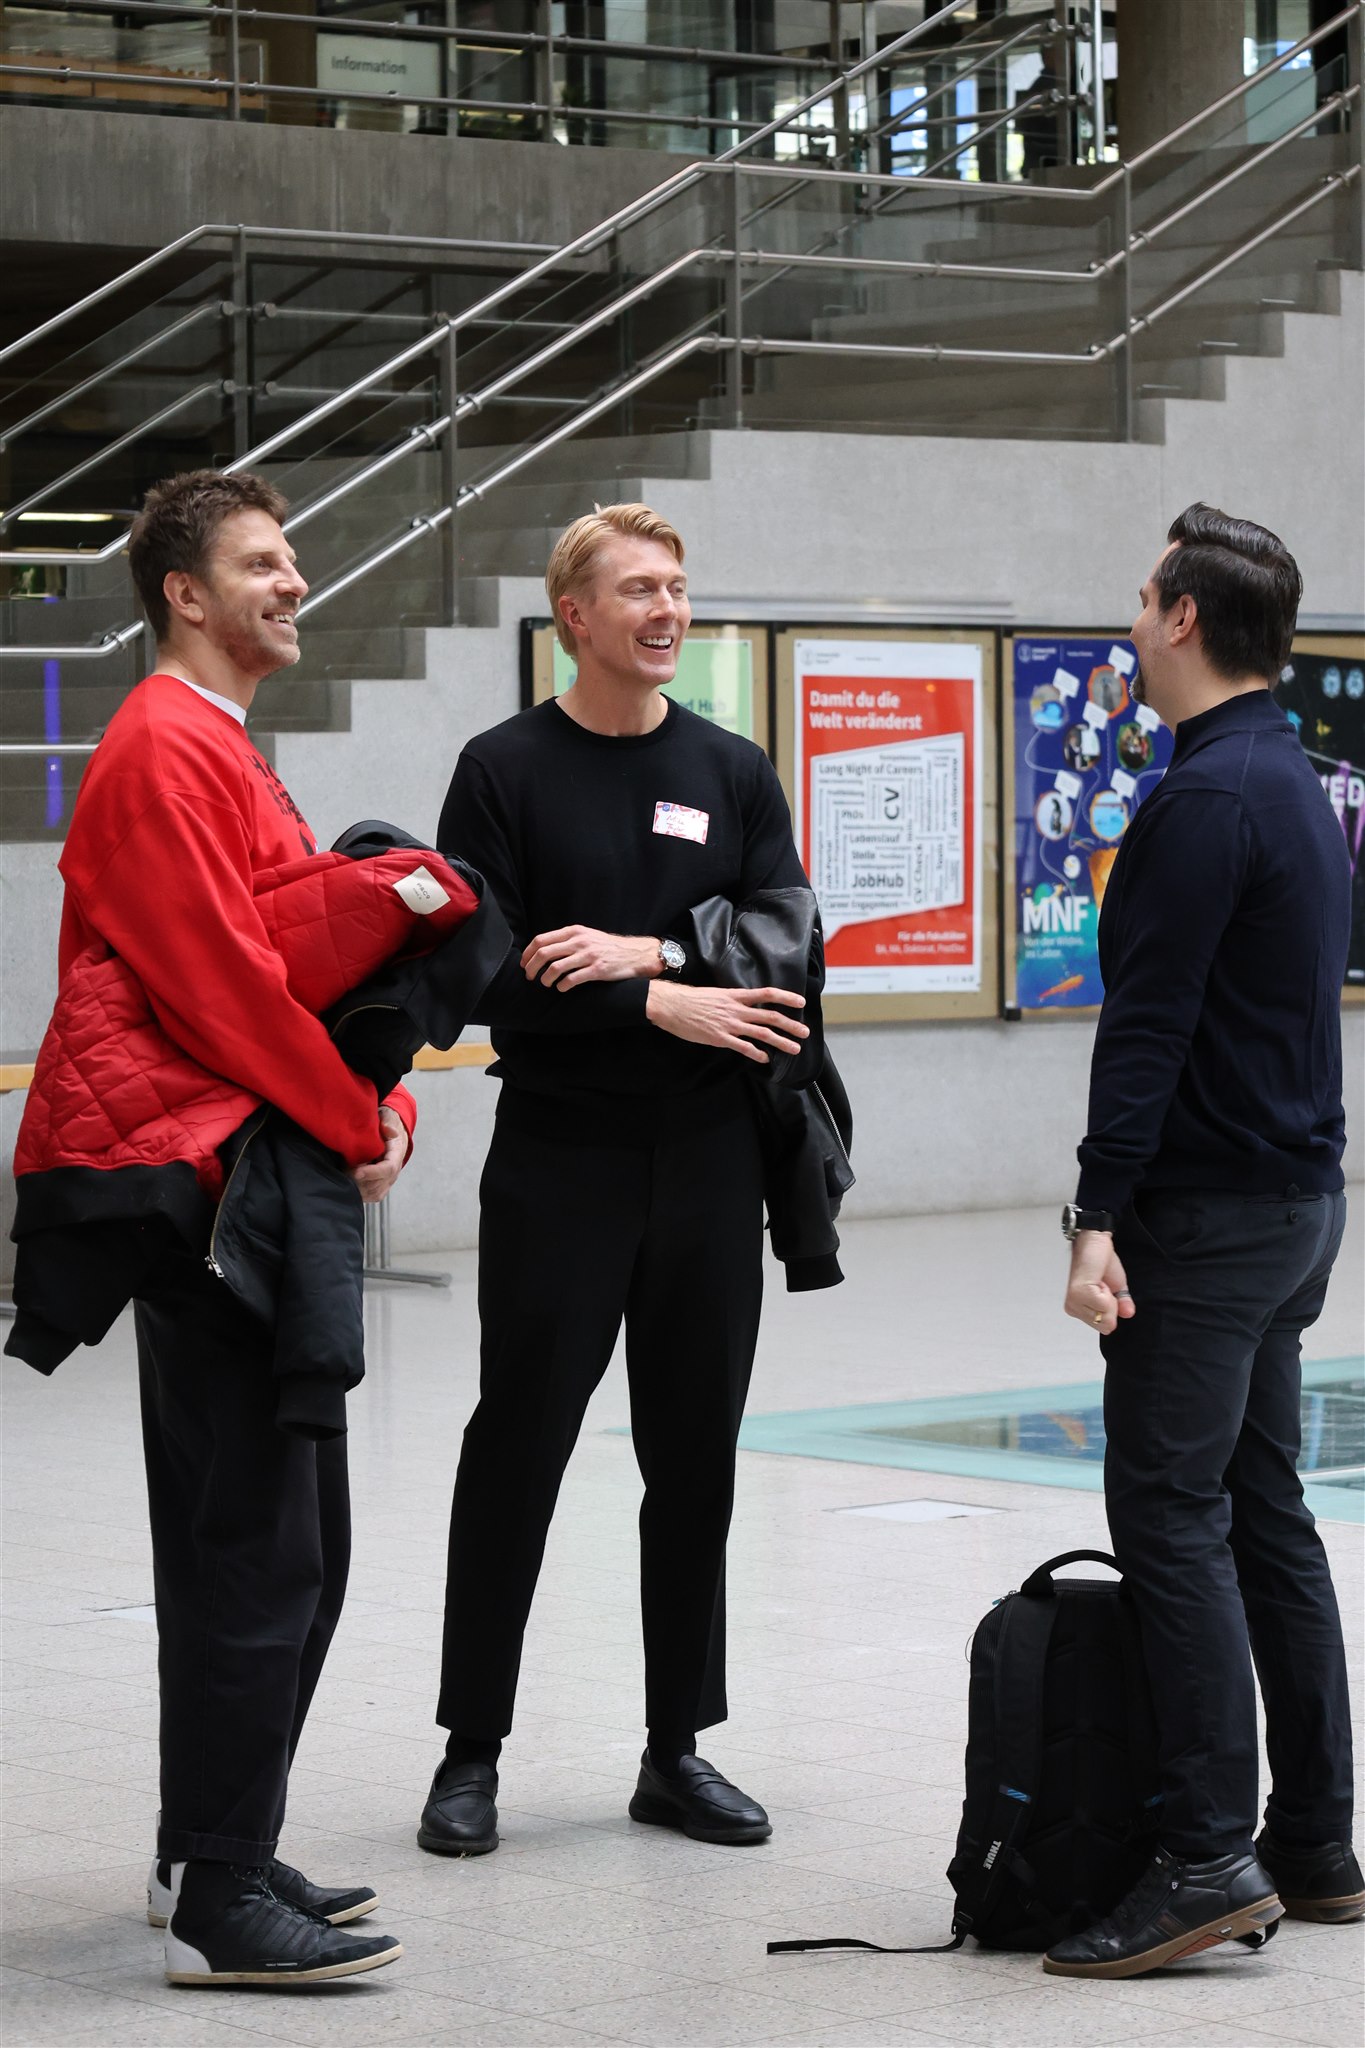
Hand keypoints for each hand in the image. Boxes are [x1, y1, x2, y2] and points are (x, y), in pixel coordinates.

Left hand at [350, 1110, 407, 1204]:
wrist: (389, 1133)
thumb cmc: (387, 1123)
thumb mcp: (388, 1116)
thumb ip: (388, 1121)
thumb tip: (389, 1130)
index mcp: (396, 1155)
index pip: (388, 1169)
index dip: (372, 1173)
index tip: (356, 1172)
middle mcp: (394, 1172)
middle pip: (378, 1185)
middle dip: (359, 1181)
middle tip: (343, 1170)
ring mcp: (387, 1181)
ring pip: (374, 1193)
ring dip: (358, 1187)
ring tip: (345, 1173)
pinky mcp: (379, 1187)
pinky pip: (370, 1196)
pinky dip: (358, 1193)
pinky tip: (348, 1181)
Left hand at [521, 926, 661, 989]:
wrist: (635, 954)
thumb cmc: (608, 947)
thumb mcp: (587, 936)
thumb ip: (568, 939)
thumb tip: (544, 949)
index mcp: (574, 932)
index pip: (541, 940)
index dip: (528, 953)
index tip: (524, 963)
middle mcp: (580, 941)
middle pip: (544, 953)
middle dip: (532, 967)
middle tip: (530, 977)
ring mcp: (588, 955)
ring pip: (555, 968)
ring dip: (545, 979)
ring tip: (546, 984)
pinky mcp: (597, 970)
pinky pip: (572, 979)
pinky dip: (562, 986)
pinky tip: (562, 988)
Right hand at [645, 980, 807, 1063]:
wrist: (671, 1005)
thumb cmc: (690, 999)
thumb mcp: (716, 994)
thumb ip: (732, 1001)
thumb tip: (744, 1006)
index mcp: (735, 995)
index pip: (767, 993)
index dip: (786, 997)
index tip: (801, 1002)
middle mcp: (736, 1009)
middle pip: (770, 1016)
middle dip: (790, 1025)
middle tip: (805, 1032)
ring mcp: (730, 1024)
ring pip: (762, 1033)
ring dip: (781, 1042)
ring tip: (795, 1048)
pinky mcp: (720, 1038)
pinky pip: (744, 1047)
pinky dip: (757, 1054)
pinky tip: (766, 1059)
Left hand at [1064, 1232, 1135, 1334]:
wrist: (1095, 1241)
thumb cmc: (1101, 1261)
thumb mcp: (1116, 1288)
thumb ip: (1122, 1305)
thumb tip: (1128, 1314)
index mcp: (1079, 1309)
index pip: (1105, 1327)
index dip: (1114, 1309)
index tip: (1106, 1290)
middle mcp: (1073, 1307)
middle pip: (1106, 1326)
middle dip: (1112, 1305)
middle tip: (1103, 1285)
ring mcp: (1074, 1301)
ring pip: (1105, 1317)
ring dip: (1109, 1297)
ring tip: (1099, 1281)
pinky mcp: (1078, 1293)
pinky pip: (1104, 1306)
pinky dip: (1108, 1291)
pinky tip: (1098, 1279)